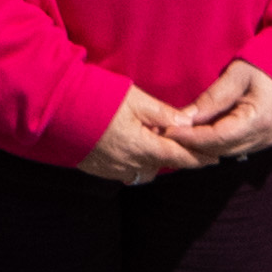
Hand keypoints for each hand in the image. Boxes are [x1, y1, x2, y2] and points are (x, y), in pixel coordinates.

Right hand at [77, 93, 207, 186]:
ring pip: (144, 172)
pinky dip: (136, 163)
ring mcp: (113, 168)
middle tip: (194, 153)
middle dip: (179, 160)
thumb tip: (187, 122)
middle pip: (163, 166)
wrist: (57, 109)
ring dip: (155, 162)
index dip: (199, 158)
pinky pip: (125, 171)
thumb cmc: (97, 99)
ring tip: (161, 149)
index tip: (215, 157)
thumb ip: (162, 112)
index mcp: (143, 146)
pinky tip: (135, 151)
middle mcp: (130, 163)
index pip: (179, 157)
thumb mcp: (135, 99)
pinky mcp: (98, 169)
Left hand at [170, 60, 271, 160]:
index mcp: (259, 119)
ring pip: (227, 153)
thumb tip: (185, 118)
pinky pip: (236, 148)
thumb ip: (212, 99)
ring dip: (203, 147)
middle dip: (192, 145)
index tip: (168, 131)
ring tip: (179, 135)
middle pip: (221, 150)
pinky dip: (217, 144)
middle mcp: (265, 137)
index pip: (218, 138)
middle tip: (166, 135)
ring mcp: (268, 141)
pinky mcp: (266, 141)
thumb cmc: (266, 64)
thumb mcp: (236, 75)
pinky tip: (200, 134)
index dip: (190, 138)